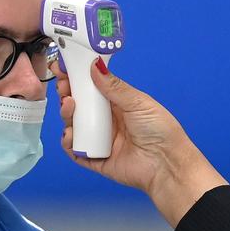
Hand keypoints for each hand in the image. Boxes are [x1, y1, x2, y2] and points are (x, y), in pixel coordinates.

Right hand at [52, 59, 226, 226]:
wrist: (166, 164)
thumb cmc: (160, 131)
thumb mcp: (138, 102)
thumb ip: (114, 86)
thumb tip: (95, 66)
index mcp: (117, 104)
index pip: (91, 88)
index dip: (77, 78)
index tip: (63, 68)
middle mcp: (105, 121)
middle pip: (79, 106)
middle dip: (67, 94)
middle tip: (63, 86)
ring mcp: (99, 140)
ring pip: (74, 126)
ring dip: (67, 115)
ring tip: (69, 106)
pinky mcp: (94, 158)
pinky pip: (75, 150)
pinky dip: (69, 142)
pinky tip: (71, 134)